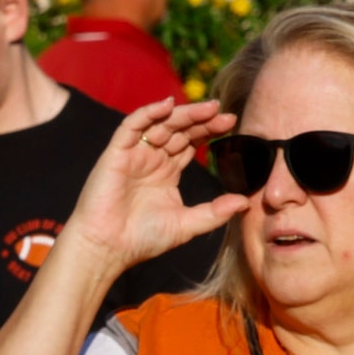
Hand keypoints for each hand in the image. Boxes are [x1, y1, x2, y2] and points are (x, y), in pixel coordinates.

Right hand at [54, 99, 249, 282]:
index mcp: (167, 171)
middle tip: (224, 112)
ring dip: (182, 113)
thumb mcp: (186, 225)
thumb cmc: (142, 239)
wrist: (108, 249)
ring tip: (207, 108)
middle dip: (201, 119)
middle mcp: (151, 158)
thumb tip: (245, 202)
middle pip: (179, 129)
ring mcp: (134, 153)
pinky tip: (167, 105)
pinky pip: (131, 125)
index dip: (209, 130)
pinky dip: (148, 113)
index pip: (191, 142)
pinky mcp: (116, 153)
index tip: (231, 124)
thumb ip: (215, 212)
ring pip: (160, 123)